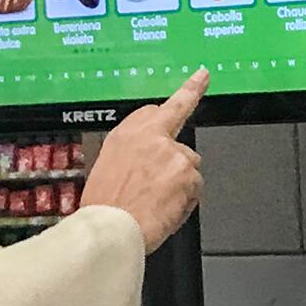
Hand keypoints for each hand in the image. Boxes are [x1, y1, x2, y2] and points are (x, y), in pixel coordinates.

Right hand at [82, 69, 209, 249]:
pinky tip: (165, 210)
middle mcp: (151, 136)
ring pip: (189, 166)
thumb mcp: (107, 169)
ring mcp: (172, 152)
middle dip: (178, 158)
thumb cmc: (104, 208)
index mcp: (126, 134)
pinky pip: (195, 188)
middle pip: (180, 142)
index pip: (160, 107)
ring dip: (179, 184)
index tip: (201, 77)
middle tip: (172, 173)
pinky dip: (185, 201)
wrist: (110, 228)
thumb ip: (134, 154)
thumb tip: (146, 162)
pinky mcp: (187, 172)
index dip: (186, 92)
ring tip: (156, 204)